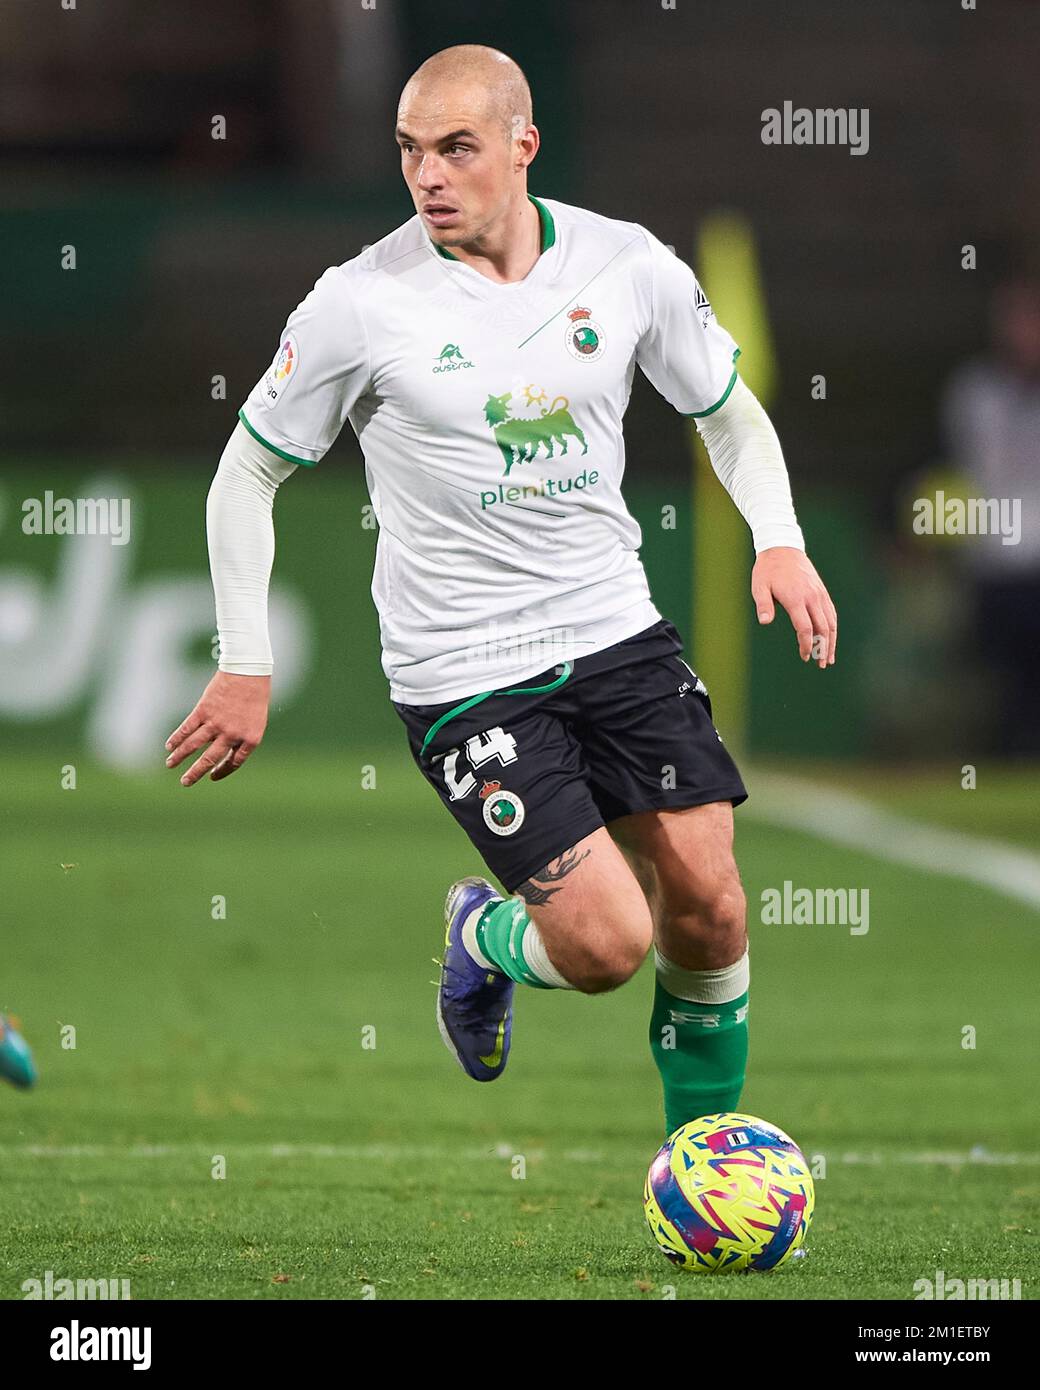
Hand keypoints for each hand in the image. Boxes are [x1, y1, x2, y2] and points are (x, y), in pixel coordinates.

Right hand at [165, 672, 270, 784]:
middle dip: (196, 773)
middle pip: (209, 759)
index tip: (212, 776)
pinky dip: (177, 737)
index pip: (234, 762)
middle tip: (185, 782)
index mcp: (250, 739)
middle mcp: (232, 734)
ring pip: (193, 745)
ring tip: (170, 764)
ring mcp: (217, 722)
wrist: (248, 672)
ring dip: (179, 756)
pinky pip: (187, 728)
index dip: (222, 771)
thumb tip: (222, 754)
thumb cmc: (255, 697)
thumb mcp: (256, 721)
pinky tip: (169, 745)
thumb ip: (242, 738)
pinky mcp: (204, 710)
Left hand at [751, 547, 836, 667]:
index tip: (804, 656)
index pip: (805, 627)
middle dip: (823, 648)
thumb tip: (765, 621)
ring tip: (830, 657)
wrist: (783, 547)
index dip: (806, 644)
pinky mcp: (822, 591)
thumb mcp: (759, 586)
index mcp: (796, 598)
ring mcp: (819, 594)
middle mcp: (811, 597)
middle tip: (821, 664)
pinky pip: (831, 612)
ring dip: (832, 641)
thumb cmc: (767, 569)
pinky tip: (831, 638)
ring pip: (831, 621)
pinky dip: (833, 627)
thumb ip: (763, 605)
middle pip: (823, 627)